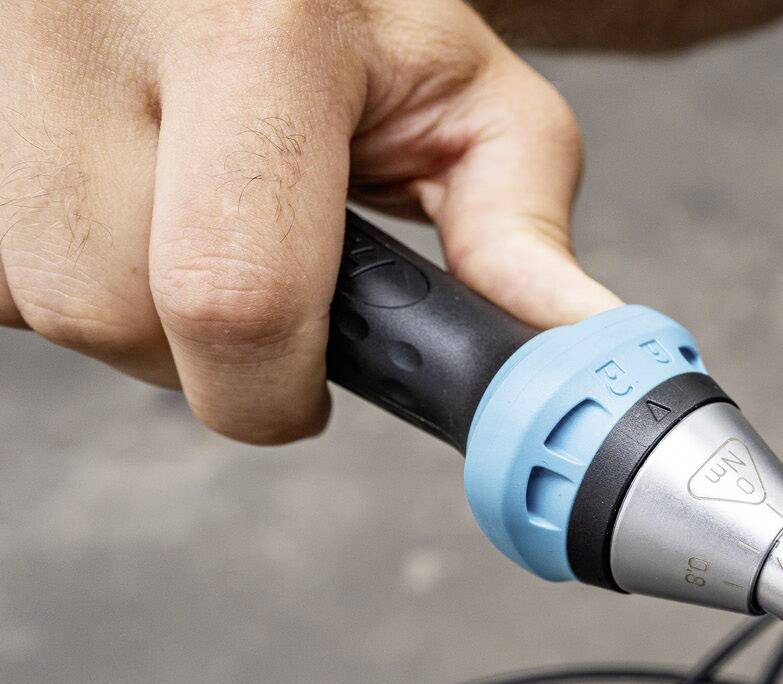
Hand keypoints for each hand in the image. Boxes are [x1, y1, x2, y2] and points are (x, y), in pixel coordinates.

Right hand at [0, 0, 619, 441]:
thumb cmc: (350, 4)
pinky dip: (45, 260)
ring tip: (181, 222)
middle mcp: (93, 17)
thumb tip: (573, 350)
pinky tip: (110, 201)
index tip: (301, 391)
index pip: (233, 291)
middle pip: (110, 312)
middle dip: (193, 352)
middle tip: (252, 291)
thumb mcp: (461, 90)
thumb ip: (517, 227)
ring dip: (115, 304)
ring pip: (29, 292)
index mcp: (257, 26)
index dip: (270, 387)